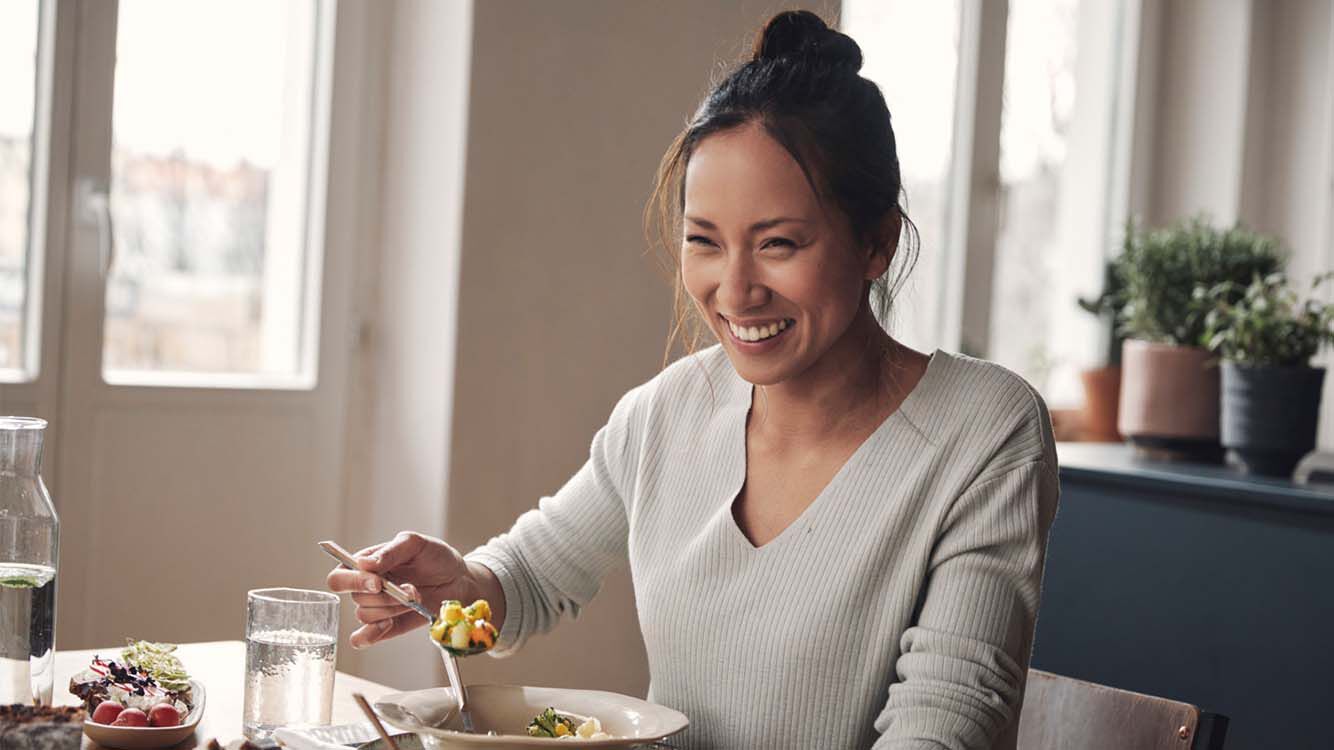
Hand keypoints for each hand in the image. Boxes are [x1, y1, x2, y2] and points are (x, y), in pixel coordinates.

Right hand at [326, 531, 483, 648]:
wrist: (458, 580)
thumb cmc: (435, 557)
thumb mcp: (416, 544)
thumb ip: (391, 551)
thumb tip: (364, 564)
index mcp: (366, 564)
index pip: (339, 576)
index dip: (354, 581)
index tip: (378, 583)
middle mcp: (366, 587)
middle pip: (356, 598)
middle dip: (385, 596)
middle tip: (410, 589)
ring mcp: (376, 608)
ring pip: (367, 616)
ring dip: (393, 609)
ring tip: (415, 597)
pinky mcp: (386, 627)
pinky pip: (363, 639)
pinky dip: (369, 636)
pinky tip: (387, 625)